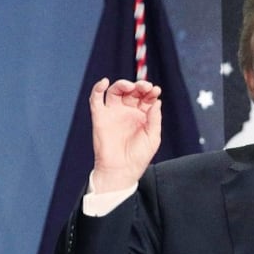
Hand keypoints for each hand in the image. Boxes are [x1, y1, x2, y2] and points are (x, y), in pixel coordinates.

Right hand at [89, 77, 162, 192]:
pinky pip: (96, 99)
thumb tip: (157, 102)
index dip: (151, 92)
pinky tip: (104, 82)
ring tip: (130, 86)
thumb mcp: (153, 138)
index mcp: (142, 115)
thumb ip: (155, 119)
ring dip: (122, 84)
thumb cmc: (139, 157)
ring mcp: (113, 112)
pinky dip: (98, 88)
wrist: (121, 170)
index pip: (146, 97)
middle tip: (146, 86)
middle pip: (132, 91)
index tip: (155, 90)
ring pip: (115, 91)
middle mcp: (128, 111)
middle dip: (139, 86)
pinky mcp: (99, 116)